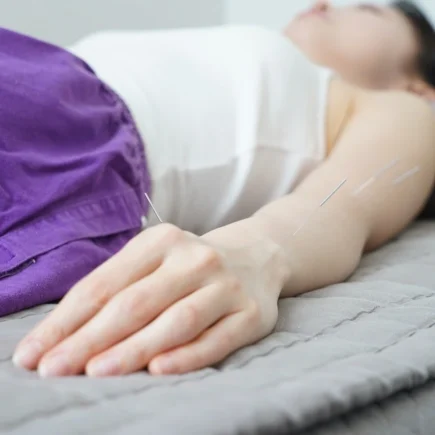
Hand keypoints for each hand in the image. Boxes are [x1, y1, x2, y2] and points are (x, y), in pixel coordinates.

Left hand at [13, 223, 282, 376]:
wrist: (256, 256)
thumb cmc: (190, 266)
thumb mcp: (154, 261)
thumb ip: (117, 288)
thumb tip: (65, 333)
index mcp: (162, 240)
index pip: (105, 283)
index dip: (67, 319)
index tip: (35, 352)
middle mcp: (195, 258)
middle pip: (136, 302)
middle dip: (90, 338)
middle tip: (55, 369)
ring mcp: (226, 285)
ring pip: (177, 320)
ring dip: (135, 348)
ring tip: (97, 372)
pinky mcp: (251, 313)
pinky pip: (217, 338)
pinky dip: (188, 355)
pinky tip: (159, 369)